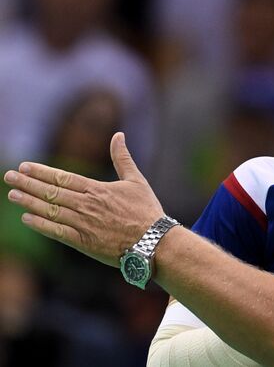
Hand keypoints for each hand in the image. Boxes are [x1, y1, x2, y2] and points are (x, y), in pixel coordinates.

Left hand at [3, 132, 163, 266]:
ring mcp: (83, 224)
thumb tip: (118, 135)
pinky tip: (27, 218)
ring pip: (50, 211)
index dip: (42, 172)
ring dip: (29, 202)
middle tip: (9, 177)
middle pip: (51, 192)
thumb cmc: (147, 211)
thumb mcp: (137, 180)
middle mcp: (86, 205)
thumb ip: (123, 158)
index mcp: (98, 189)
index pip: (63, 178)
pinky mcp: (84, 242)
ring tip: (13, 195)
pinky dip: (40, 225)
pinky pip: (57, 232)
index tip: (25, 166)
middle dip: (28, 183)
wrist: (154, 241)